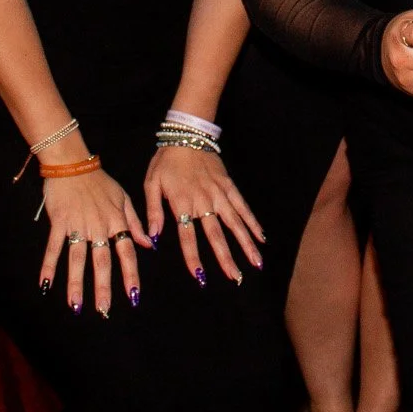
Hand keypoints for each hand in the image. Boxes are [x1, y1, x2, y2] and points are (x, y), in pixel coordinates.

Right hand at [38, 167, 151, 316]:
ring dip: (76, 283)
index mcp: (116, 222)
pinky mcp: (59, 222)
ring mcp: (77, 225)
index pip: (126, 253)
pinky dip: (49, 265)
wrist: (73, 163)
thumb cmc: (100, 181)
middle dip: (103, 287)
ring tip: (75, 306)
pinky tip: (45, 284)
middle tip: (103, 310)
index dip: (130, 275)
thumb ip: (135, 223)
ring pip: (77, 258)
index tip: (133, 296)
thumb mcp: (124, 198)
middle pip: (101, 261)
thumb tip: (150, 244)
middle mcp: (98, 227)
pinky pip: (53, 247)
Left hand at [144, 146, 264, 287]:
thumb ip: (153, 212)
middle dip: (226, 258)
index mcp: (182, 202)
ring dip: (245, 244)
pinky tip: (261, 237)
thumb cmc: (166, 161)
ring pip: (235, 223)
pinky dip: (252, 222)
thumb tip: (153, 238)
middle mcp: (203, 201)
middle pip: (216, 234)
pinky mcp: (229, 186)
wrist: (186, 134)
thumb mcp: (152, 184)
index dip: (193, 256)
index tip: (200, 276)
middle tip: (235, 277)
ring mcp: (219, 193)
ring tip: (256, 263)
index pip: (188, 235)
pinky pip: (243, 206)